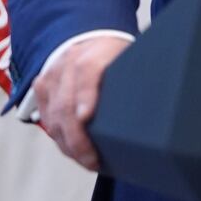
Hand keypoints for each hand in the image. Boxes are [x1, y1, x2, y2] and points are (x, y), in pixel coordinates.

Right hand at [34, 35, 129, 170]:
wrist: (89, 39)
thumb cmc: (115, 55)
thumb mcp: (130, 58)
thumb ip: (137, 76)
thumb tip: (158, 104)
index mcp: (95, 52)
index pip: (88, 71)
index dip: (86, 95)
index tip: (87, 117)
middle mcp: (68, 62)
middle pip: (66, 103)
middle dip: (78, 138)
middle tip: (93, 160)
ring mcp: (52, 76)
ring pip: (54, 116)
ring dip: (68, 144)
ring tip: (87, 161)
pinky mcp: (42, 88)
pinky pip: (47, 118)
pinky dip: (60, 138)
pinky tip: (74, 151)